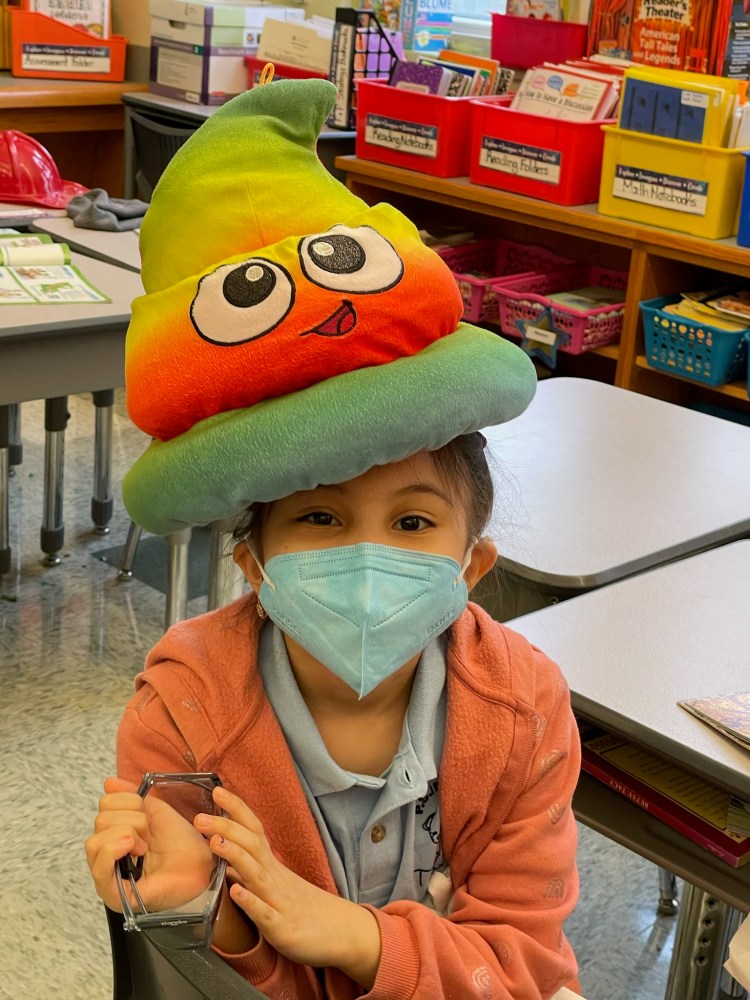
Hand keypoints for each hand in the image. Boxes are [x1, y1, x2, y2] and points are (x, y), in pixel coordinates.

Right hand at [85, 776, 214, 913]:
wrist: (201, 867)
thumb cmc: (181, 844)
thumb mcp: (156, 812)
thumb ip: (132, 796)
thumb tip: (109, 782)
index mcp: (114, 833)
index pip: (104, 804)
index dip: (129, 801)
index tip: (148, 815)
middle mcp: (105, 855)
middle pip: (100, 820)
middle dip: (132, 819)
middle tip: (149, 835)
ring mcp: (106, 876)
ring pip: (95, 841)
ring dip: (126, 834)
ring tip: (145, 846)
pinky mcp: (113, 894)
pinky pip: (98, 869)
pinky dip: (114, 850)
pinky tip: (132, 846)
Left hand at [195, 787, 380, 987]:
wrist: (341, 932)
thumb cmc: (303, 908)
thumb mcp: (275, 886)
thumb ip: (250, 871)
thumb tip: (225, 856)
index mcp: (272, 866)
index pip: (253, 830)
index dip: (236, 811)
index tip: (217, 791)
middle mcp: (275, 877)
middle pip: (251, 846)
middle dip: (226, 828)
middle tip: (200, 816)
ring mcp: (279, 901)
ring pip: (257, 874)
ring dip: (236, 856)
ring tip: (215, 842)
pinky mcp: (282, 928)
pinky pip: (265, 914)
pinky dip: (251, 903)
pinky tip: (236, 893)